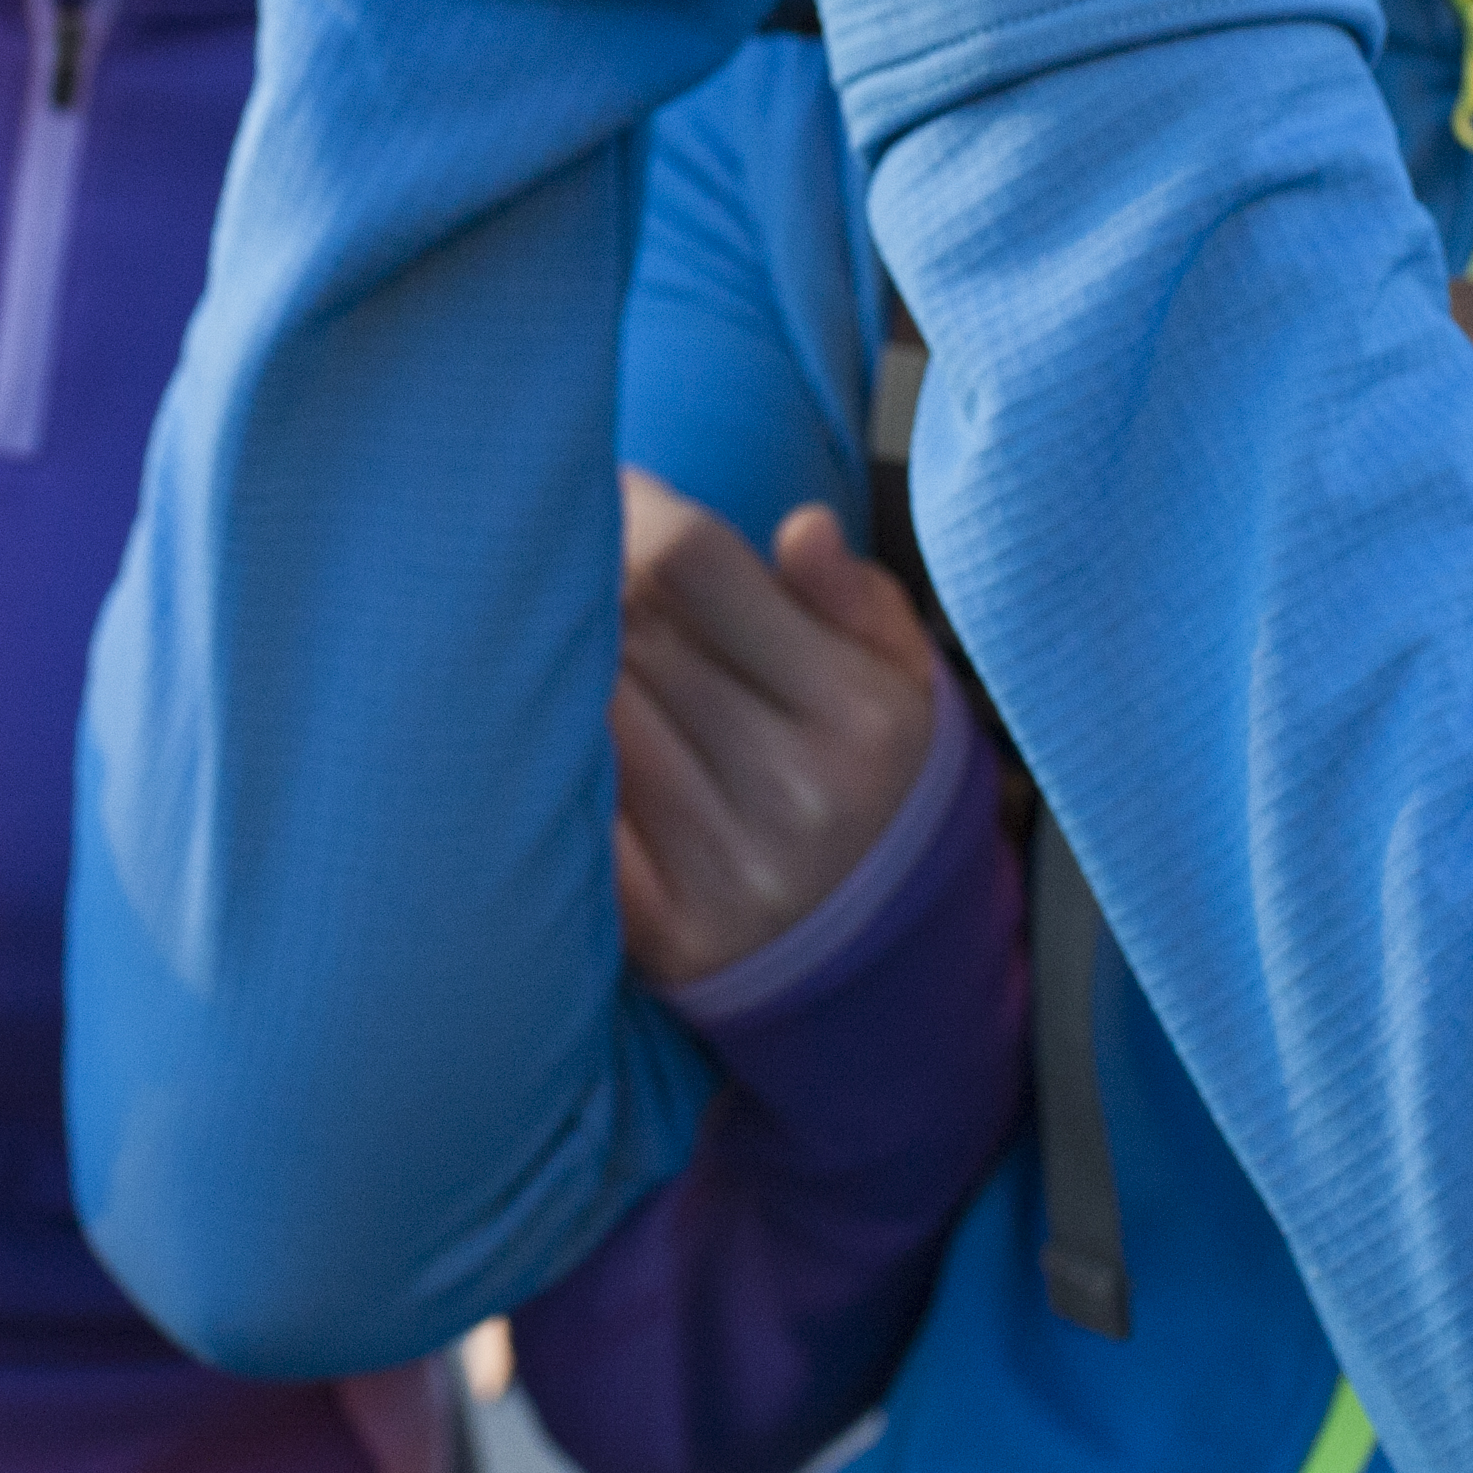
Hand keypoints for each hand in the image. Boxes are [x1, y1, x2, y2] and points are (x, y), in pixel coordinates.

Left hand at [608, 472, 951, 991]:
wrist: (894, 982)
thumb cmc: (885, 795)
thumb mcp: (911, 687)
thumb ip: (856, 600)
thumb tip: (799, 530)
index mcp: (856, 713)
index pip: (691, 564)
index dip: (632, 508)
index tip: (612, 489)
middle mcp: (792, 792)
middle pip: (623, 629)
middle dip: (598, 583)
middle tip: (590, 565)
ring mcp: (722, 867)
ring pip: (589, 710)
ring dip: (568, 666)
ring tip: (578, 648)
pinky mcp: (661, 932)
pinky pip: (576, 807)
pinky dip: (561, 761)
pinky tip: (564, 739)